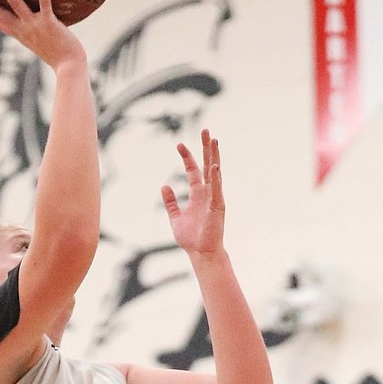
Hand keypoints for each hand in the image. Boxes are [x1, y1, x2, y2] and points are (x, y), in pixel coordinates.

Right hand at [0, 0, 85, 70]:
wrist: (68, 67)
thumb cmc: (60, 56)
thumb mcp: (42, 44)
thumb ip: (38, 34)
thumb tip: (41, 26)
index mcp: (21, 35)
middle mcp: (24, 30)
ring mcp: (34, 25)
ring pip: (15, 4)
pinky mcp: (48, 22)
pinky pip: (44, 2)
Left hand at [162, 129, 224, 257]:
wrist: (201, 253)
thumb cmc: (191, 238)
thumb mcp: (175, 218)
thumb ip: (170, 202)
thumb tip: (164, 185)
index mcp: (198, 195)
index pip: (193, 171)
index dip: (187, 157)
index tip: (179, 144)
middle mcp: (208, 193)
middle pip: (207, 165)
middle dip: (206, 148)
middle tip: (205, 130)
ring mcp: (214, 198)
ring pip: (215, 173)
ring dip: (214, 156)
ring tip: (214, 140)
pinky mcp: (218, 207)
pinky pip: (217, 190)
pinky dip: (216, 178)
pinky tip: (214, 166)